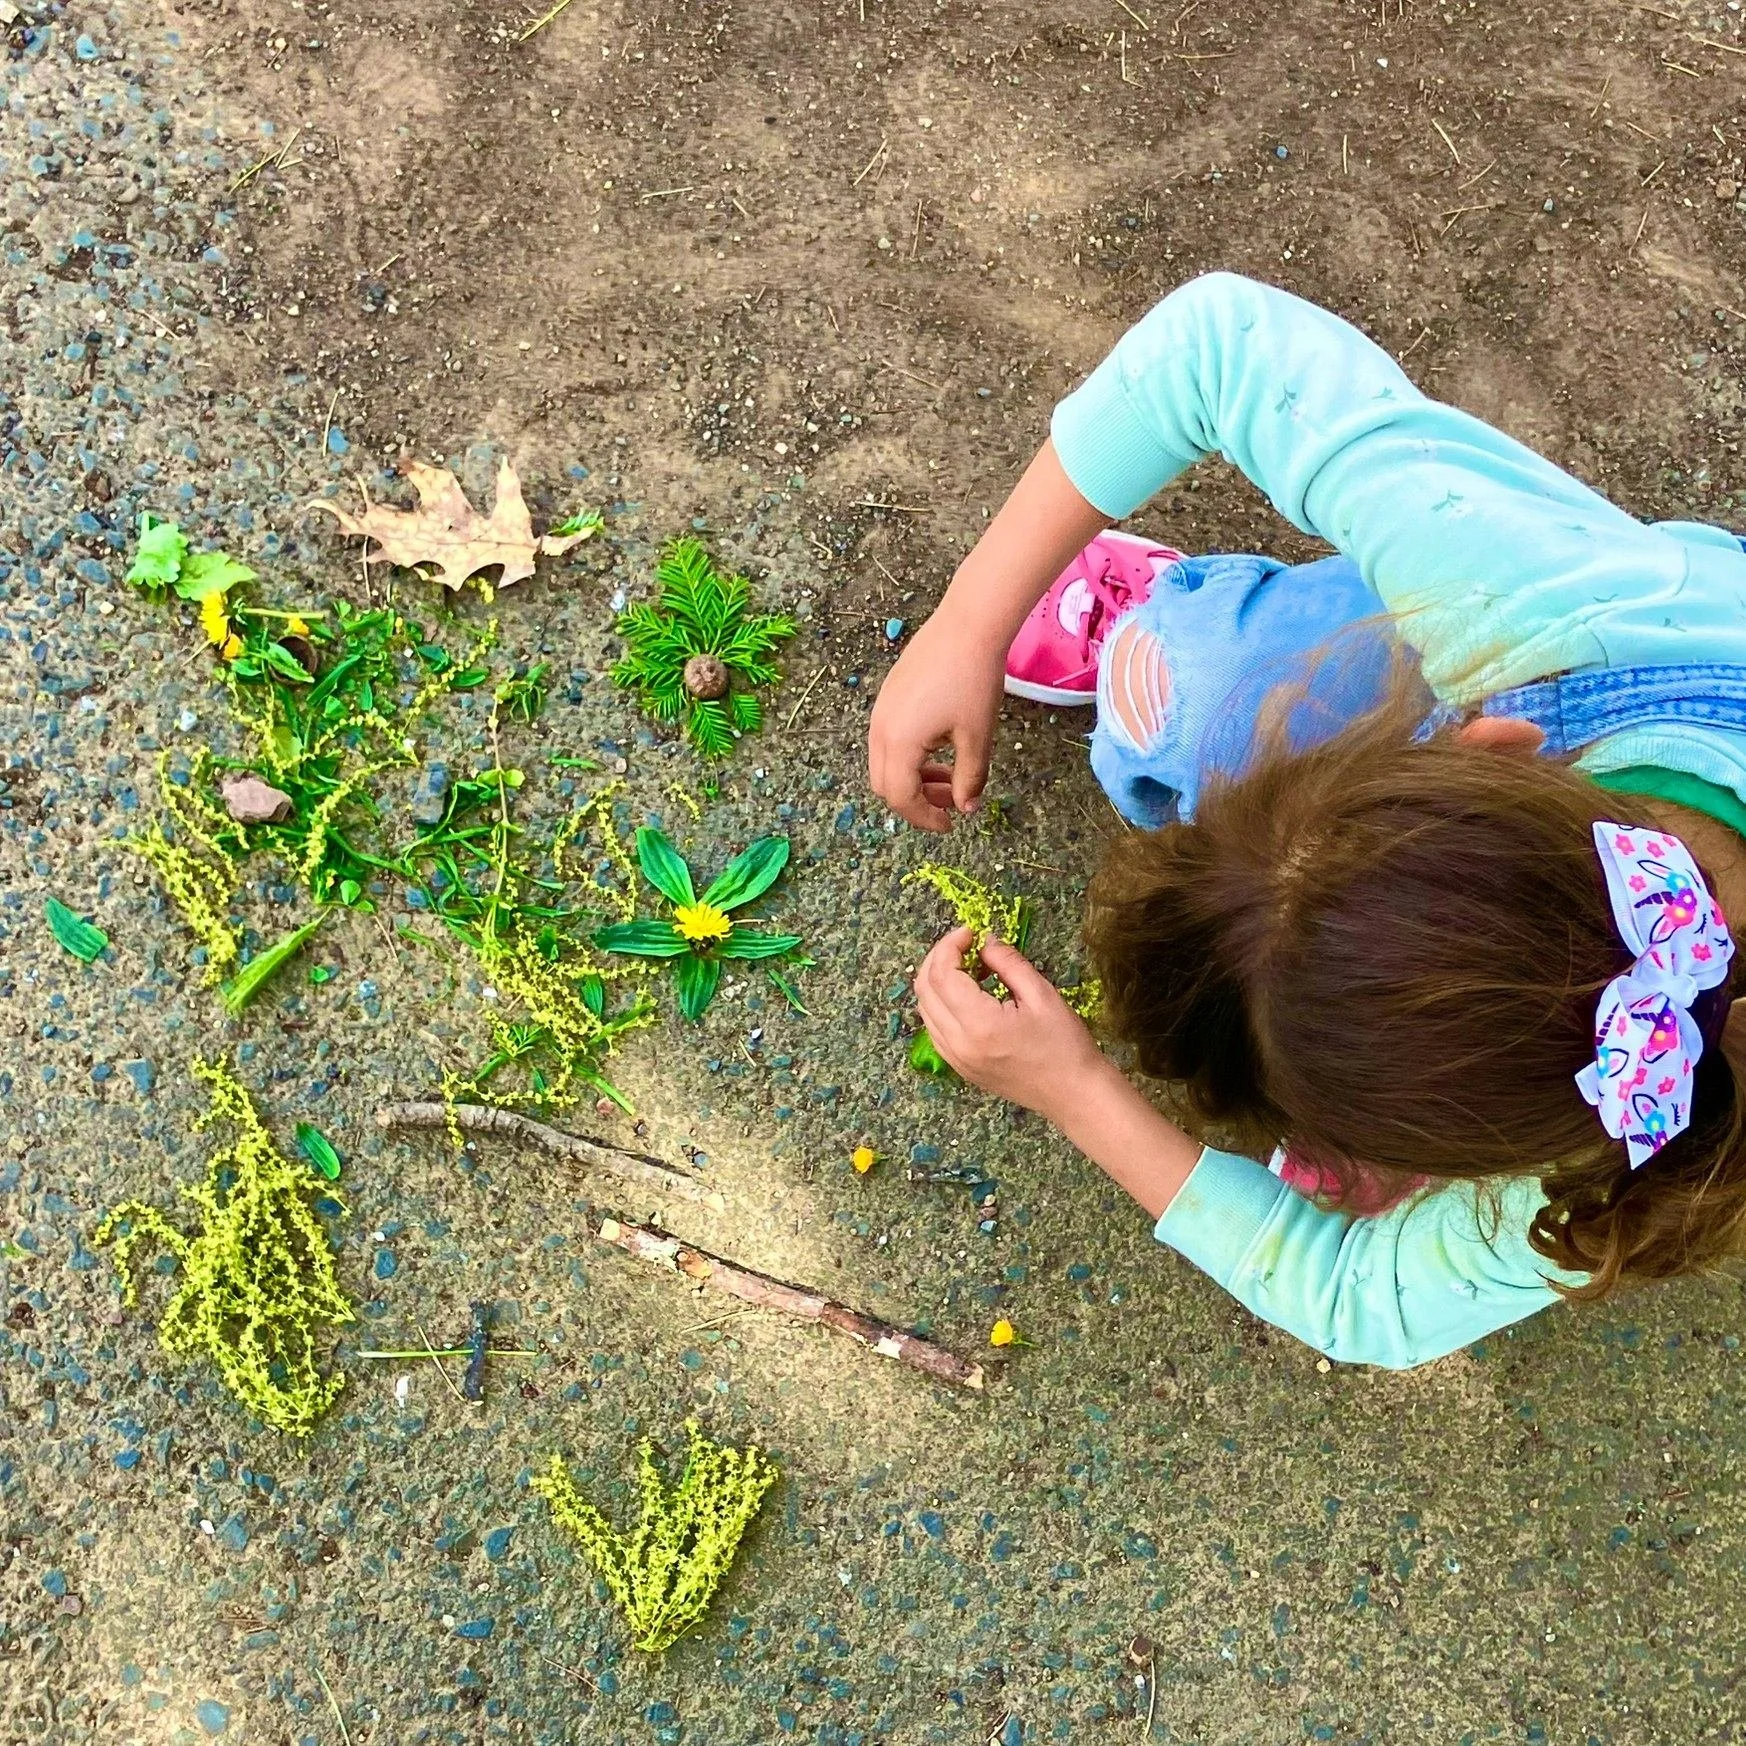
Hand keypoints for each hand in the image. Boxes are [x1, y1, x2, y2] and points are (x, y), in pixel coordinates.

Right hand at [868, 605, 1006, 831]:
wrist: (967, 625)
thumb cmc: (974, 680)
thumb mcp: (977, 737)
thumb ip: (970, 779)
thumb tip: (967, 808)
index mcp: (899, 743)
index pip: (901, 798)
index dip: (925, 818)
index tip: (951, 824)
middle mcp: (880, 729)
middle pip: (884, 785)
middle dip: (916, 801)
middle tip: (951, 803)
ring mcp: (881, 711)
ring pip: (885, 763)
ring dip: (914, 778)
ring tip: (952, 776)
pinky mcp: (888, 697)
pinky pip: (889, 740)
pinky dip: (910, 757)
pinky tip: (941, 747)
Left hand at [913, 927, 1105, 1121]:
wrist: (1073, 1094)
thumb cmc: (1064, 1045)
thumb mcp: (1042, 994)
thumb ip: (1009, 963)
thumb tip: (986, 943)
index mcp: (978, 1024)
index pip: (942, 974)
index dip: (950, 945)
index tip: (970, 932)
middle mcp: (958, 1044)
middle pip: (925, 989)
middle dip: (938, 958)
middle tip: (965, 944)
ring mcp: (955, 1060)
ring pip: (925, 1009)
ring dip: (938, 981)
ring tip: (969, 967)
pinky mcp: (960, 1068)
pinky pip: (935, 1028)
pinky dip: (941, 1004)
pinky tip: (966, 995)